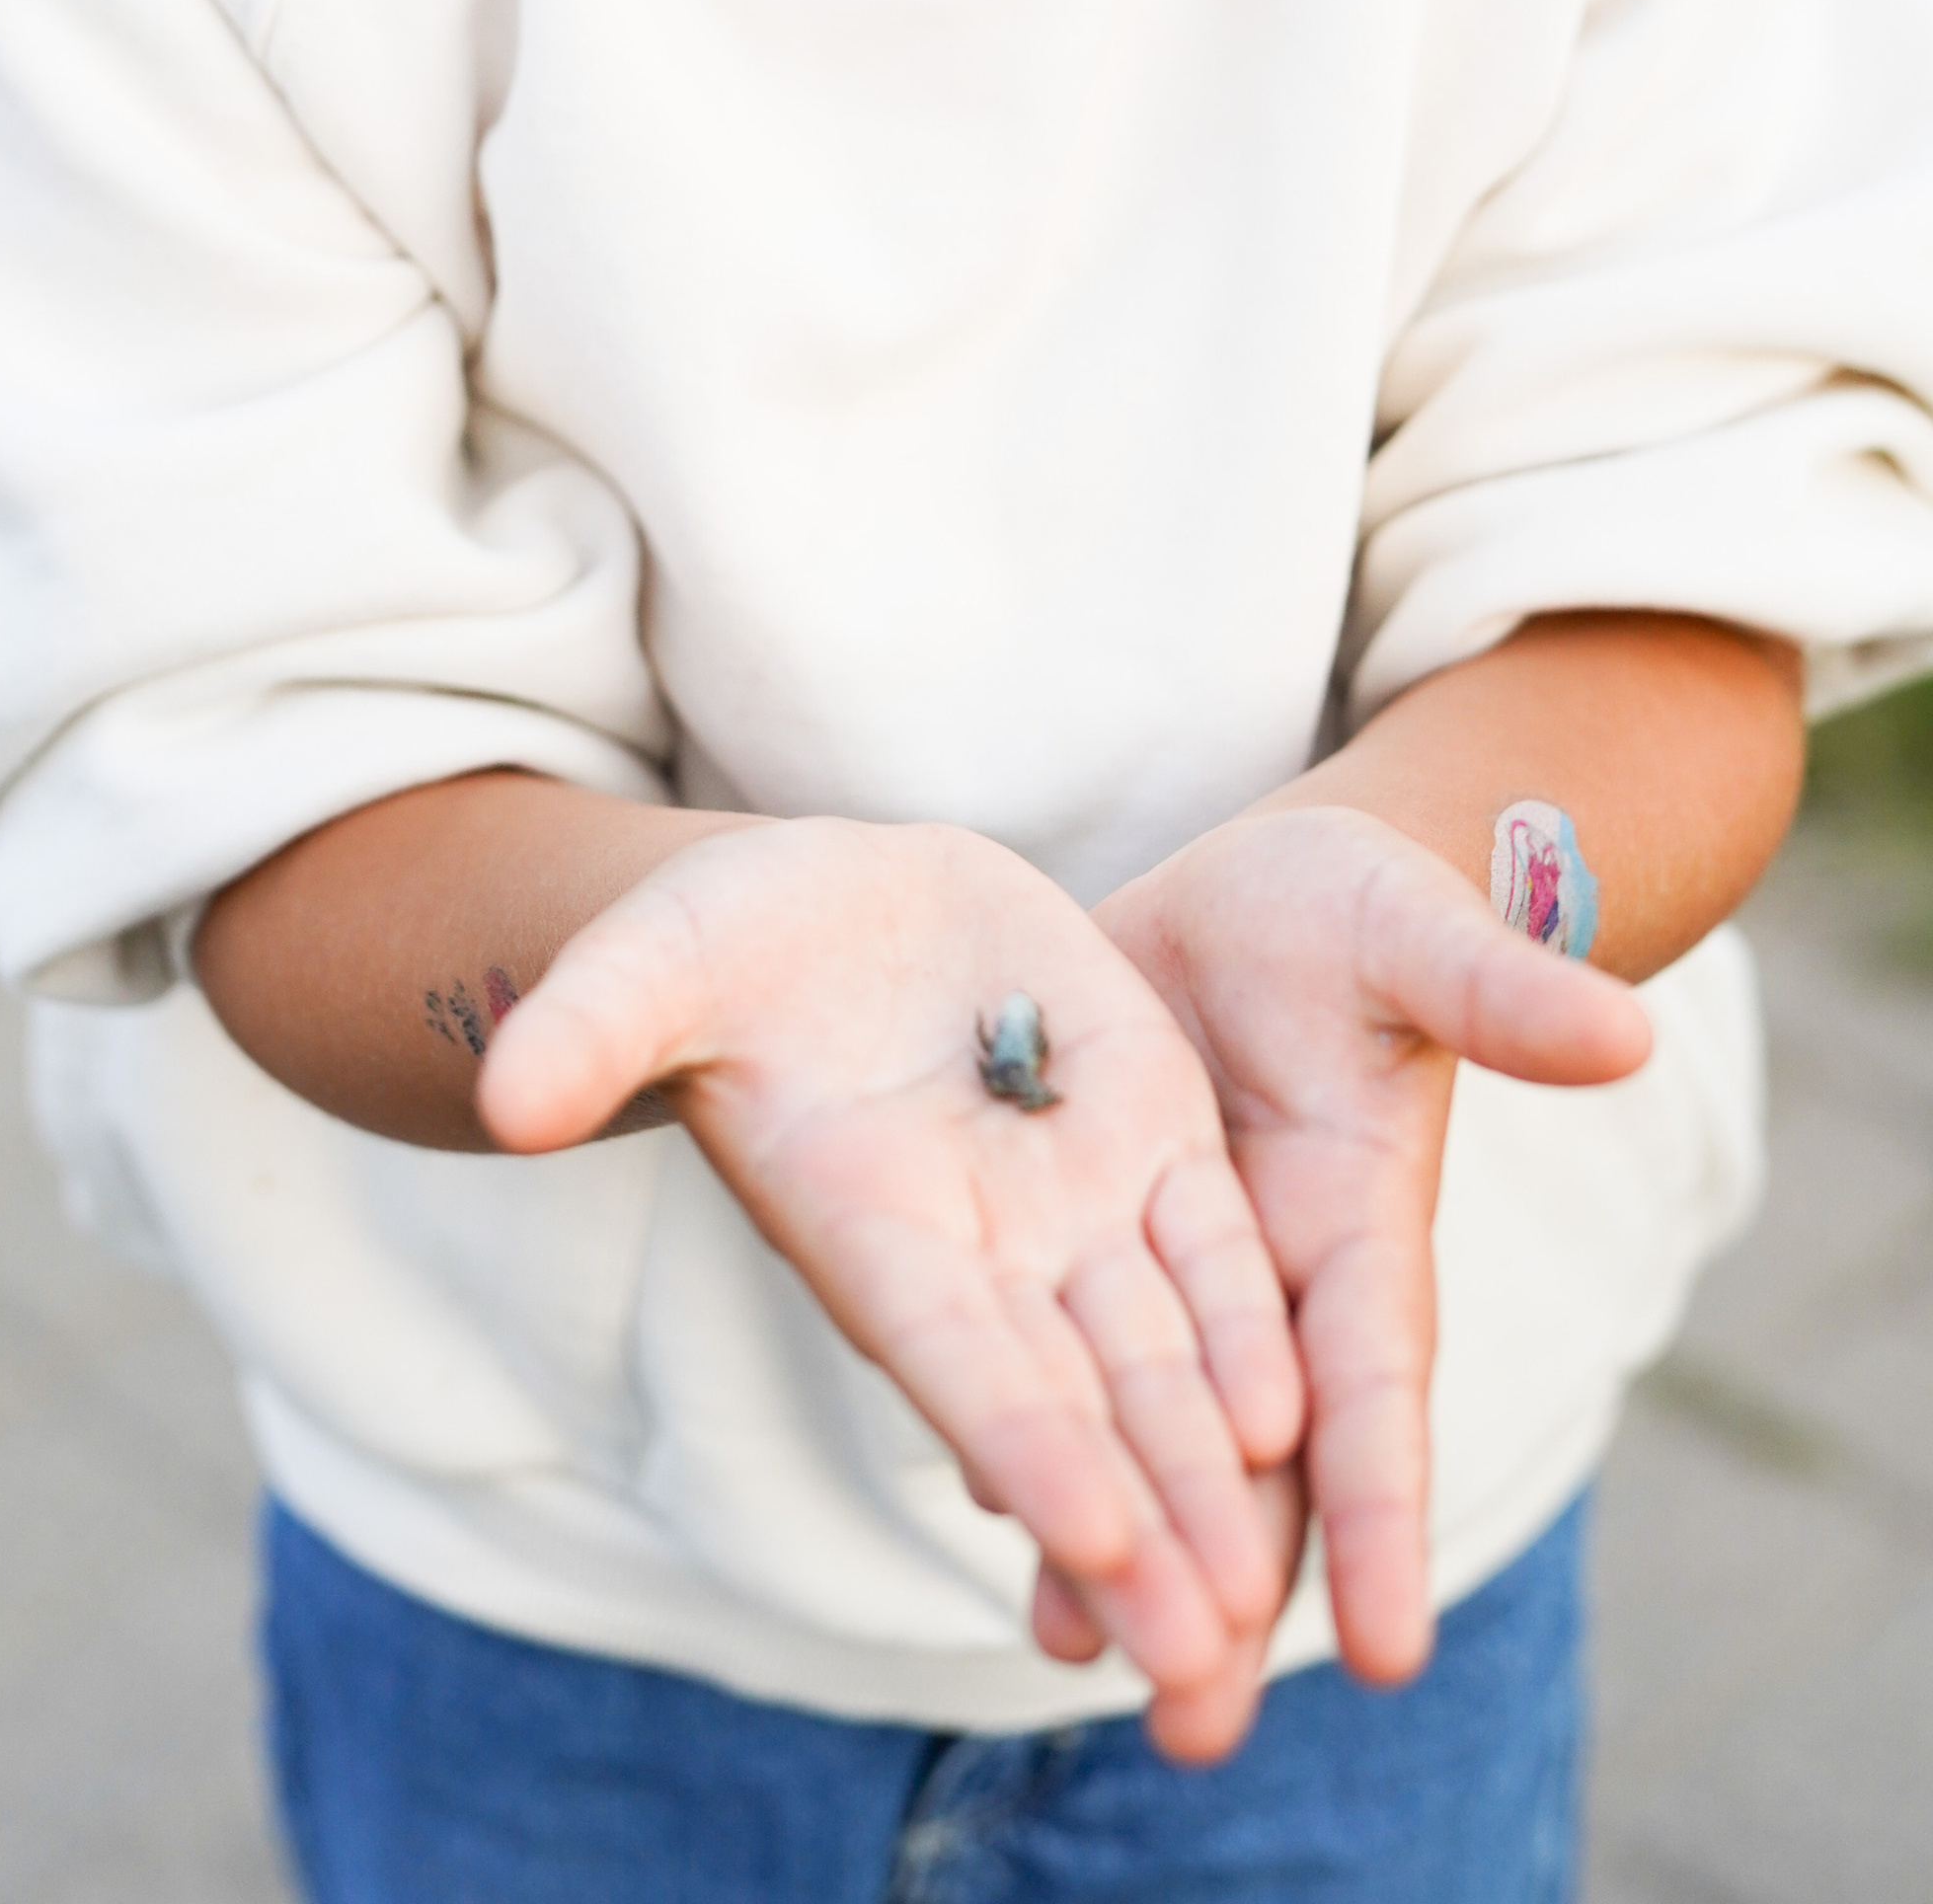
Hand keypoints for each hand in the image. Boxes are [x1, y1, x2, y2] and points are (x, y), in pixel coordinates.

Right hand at [475, 816, 1305, 1742]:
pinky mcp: (1149, 1127)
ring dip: (1210, 1475)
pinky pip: (1212, 1246)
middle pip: (1074, 1402)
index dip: (1020, 1439)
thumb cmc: (714, 945)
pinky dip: (1247, 1328)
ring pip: (1159, 1355)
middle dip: (1141, 1525)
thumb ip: (592, 1029)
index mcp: (863, 1222)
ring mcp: (1072, 1197)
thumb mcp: (651, 961)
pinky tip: (1297, 1421)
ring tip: (1267, 1601)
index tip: (1091, 1538)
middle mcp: (978, 1245)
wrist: (834, 901)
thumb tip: (504, 1101)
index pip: (953, 1354)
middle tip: (1206, 1656)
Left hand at [1098, 803, 1652, 1685]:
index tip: (1387, 1646)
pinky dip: (1039, 1429)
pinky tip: (997, 1507)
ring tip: (1075, 1653)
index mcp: (1362, 1228)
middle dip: (1234, 1593)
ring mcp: (1177, 1270)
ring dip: (1122, 1542)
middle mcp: (1272, 1284)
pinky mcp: (1082, 1231)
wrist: (1248, 895)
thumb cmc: (1356, 910)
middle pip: (1261, 1466)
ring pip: (1156, 1433)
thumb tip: (1628, 1030)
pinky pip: (1063, 1352)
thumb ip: (1498, 987)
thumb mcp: (1411, 930)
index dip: (1379, 1511)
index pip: (1374, 1390)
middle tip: (1194, 1729)